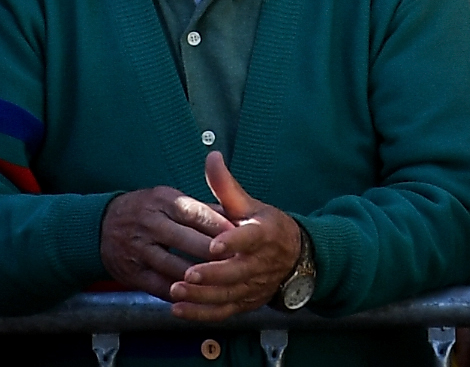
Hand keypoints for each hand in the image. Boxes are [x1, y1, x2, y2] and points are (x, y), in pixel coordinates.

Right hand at [97, 184, 230, 298]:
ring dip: (199, 278)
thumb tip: (233, 217)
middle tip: (237, 264)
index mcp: (162, 201)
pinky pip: (159, 286)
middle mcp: (149, 223)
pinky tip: (197, 297)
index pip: (195, 213)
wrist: (102, 226)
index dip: (218, 227)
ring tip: (221, 283)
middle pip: (186, 241)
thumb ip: (199, 208)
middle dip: (213, 254)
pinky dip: (179, 292)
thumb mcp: (167, 199)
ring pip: (174, 266)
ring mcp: (139, 249)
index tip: (239, 238)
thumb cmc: (146, 210)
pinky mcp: (132, 272)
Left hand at [165, 152, 306, 320]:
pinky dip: (201, 313)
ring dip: (202, 296)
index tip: (215, 244)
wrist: (293, 256)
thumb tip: (211, 156)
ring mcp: (253, 286)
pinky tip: (178, 310)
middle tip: (187, 273)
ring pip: (228, 294)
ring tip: (176, 292)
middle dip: (212, 275)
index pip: (250, 238)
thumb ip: (226, 185)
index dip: (233, 242)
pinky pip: (223, 312)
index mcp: (263, 234)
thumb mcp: (249, 204)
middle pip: (237, 272)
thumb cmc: (264, 225)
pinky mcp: (246, 303)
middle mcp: (260, 264)